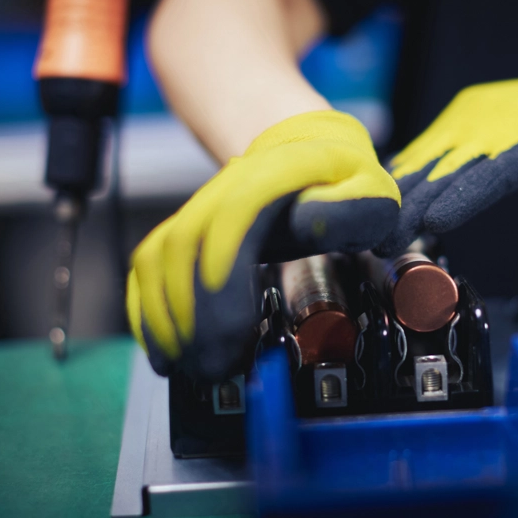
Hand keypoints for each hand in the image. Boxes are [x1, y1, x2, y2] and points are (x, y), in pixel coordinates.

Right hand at [127, 110, 399, 379]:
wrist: (311, 150)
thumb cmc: (347, 181)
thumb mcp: (371, 189)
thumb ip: (354, 208)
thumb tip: (315, 224)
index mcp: (276, 172)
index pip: (235, 214)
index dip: (224, 270)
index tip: (232, 327)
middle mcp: (227, 185)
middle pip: (188, 242)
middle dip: (194, 312)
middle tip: (214, 367)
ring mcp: (200, 206)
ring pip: (159, 256)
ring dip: (166, 316)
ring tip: (188, 367)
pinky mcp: (185, 228)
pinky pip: (148, 266)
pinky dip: (146, 309)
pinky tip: (162, 350)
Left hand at [376, 50, 517, 254]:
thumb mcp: (504, 147)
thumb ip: (468, 167)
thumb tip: (429, 201)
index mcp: (462, 118)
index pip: (417, 161)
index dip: (391, 196)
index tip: (365, 224)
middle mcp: (473, 120)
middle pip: (424, 170)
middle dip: (394, 208)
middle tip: (362, 239)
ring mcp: (502, 129)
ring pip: (450, 174)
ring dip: (416, 210)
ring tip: (388, 239)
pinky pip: (493, 176)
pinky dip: (465, 198)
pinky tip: (440, 220)